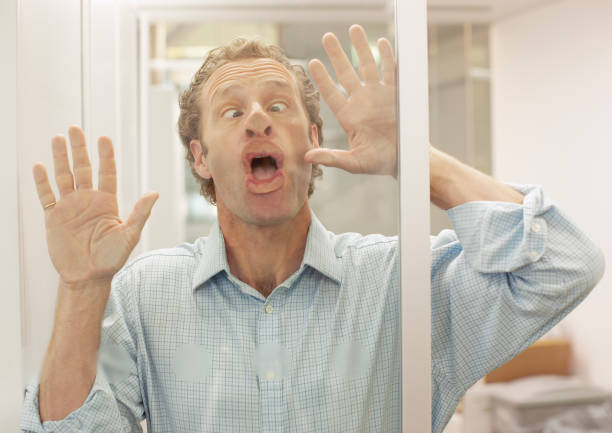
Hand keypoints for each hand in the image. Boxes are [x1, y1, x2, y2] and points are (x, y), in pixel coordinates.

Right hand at [33, 126, 157, 285]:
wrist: (88, 277)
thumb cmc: (111, 258)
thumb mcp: (129, 235)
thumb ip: (140, 213)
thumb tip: (155, 193)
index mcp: (107, 202)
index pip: (106, 173)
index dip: (105, 156)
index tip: (103, 138)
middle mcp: (87, 200)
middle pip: (82, 169)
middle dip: (79, 149)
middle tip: (75, 129)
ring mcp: (69, 207)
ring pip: (63, 177)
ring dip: (60, 158)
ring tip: (57, 138)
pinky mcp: (54, 218)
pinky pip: (46, 196)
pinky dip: (42, 182)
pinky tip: (40, 166)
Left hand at [306, 24, 396, 177]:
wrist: (405, 160)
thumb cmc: (378, 163)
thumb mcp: (353, 163)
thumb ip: (331, 158)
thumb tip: (306, 157)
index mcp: (348, 116)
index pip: (331, 93)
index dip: (322, 78)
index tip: (312, 62)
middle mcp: (361, 102)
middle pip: (346, 73)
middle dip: (337, 55)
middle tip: (327, 37)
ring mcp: (379, 96)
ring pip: (368, 66)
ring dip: (361, 48)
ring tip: (354, 29)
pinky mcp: (396, 94)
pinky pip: (391, 71)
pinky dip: (387, 57)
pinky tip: (381, 42)